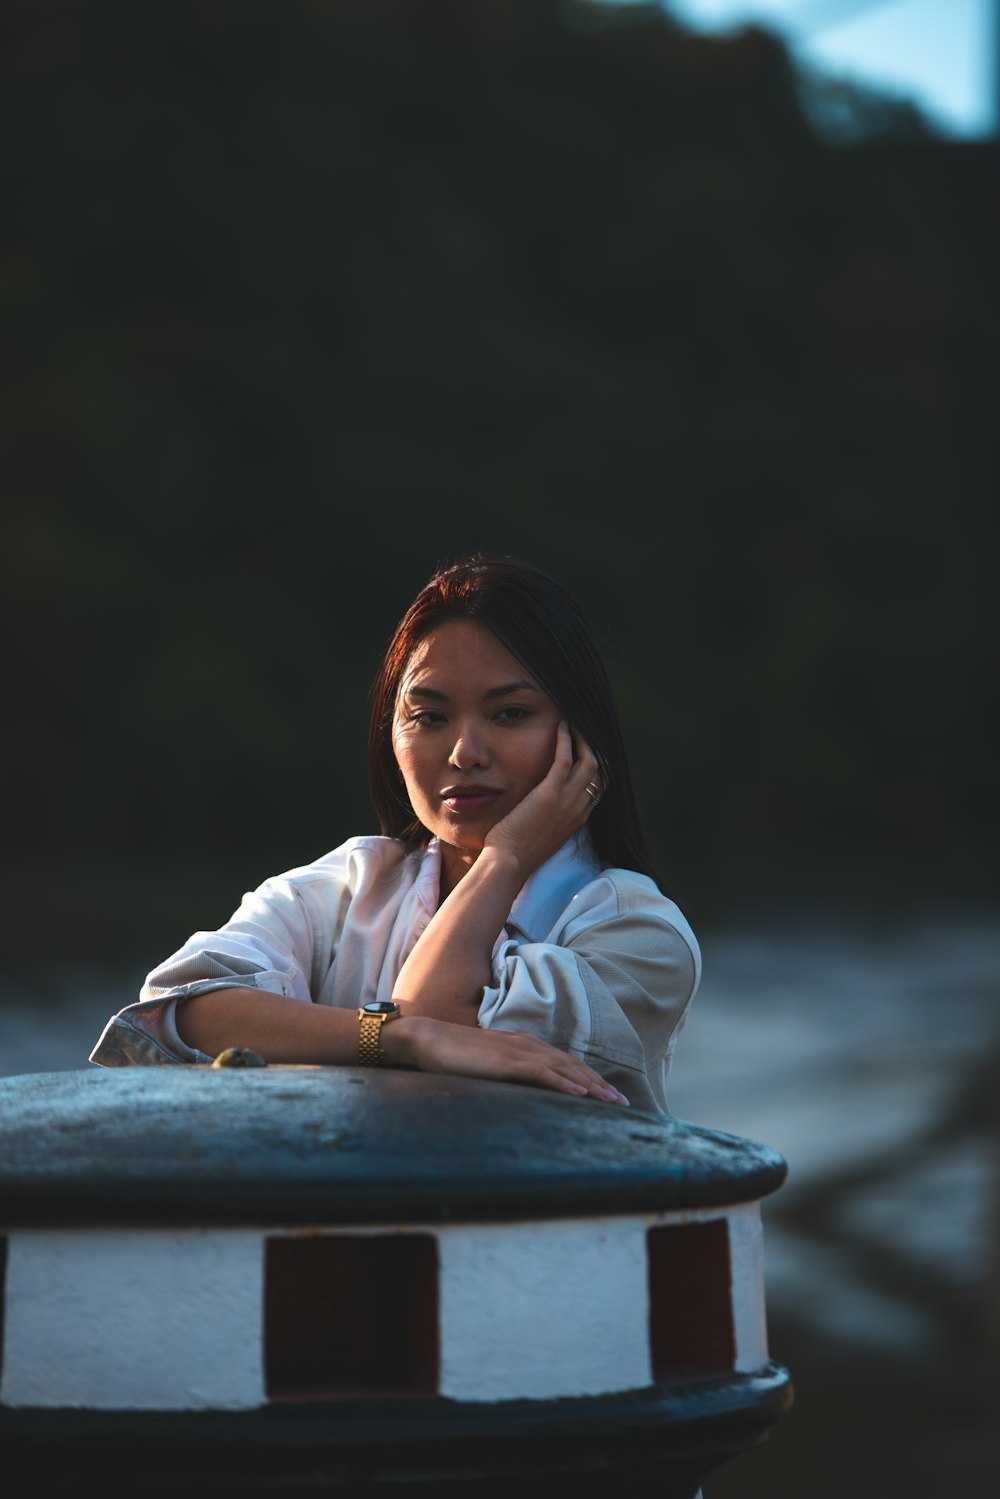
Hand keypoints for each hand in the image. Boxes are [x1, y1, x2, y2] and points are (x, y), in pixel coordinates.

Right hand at [388, 1014, 628, 1103]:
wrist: (428, 1040)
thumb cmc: (453, 1056)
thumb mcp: (488, 1066)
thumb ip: (507, 1073)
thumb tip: (522, 1091)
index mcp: (524, 1047)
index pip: (565, 1062)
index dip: (589, 1078)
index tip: (608, 1094)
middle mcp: (527, 1046)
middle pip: (572, 1065)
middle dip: (600, 1084)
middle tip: (623, 1102)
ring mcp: (517, 1052)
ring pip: (564, 1069)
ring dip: (591, 1085)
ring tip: (611, 1100)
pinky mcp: (506, 1062)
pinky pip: (541, 1072)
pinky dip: (563, 1083)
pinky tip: (579, 1094)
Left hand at [483, 721, 602, 877]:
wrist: (509, 862)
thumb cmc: (517, 852)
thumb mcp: (544, 834)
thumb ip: (551, 818)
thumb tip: (543, 806)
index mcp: (578, 818)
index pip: (599, 787)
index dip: (598, 766)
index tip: (589, 750)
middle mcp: (579, 808)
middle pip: (601, 772)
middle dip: (596, 748)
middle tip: (585, 731)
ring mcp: (567, 801)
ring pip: (590, 762)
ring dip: (584, 739)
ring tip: (575, 725)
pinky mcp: (550, 793)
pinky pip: (565, 759)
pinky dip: (566, 740)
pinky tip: (561, 727)